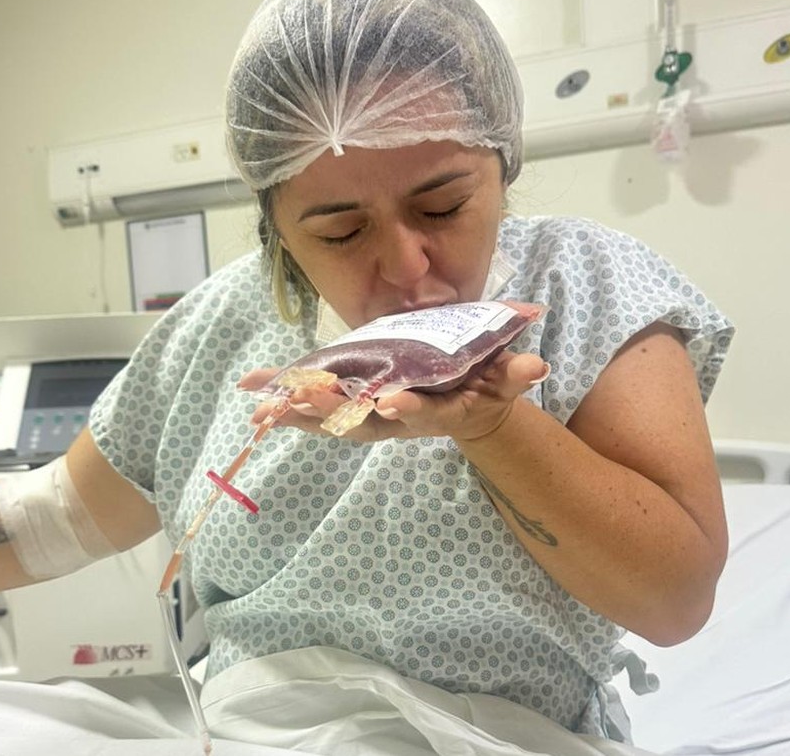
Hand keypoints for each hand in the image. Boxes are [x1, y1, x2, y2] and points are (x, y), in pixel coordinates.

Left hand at [238, 351, 548, 444]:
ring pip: (331, 419)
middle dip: (333, 415)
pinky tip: (252, 388)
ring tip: (264, 404)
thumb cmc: (484, 385)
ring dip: (298, 412)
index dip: (408, 409)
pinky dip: (285, 397)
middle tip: (303, 403)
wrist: (464, 404)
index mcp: (435, 410)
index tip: (390, 402)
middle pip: (362, 423)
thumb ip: (517, 374)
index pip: (421, 413)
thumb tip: (537, 366)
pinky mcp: (353, 403)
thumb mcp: (505, 379)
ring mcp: (372, 414)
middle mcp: (398, 419)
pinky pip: (315, 404)